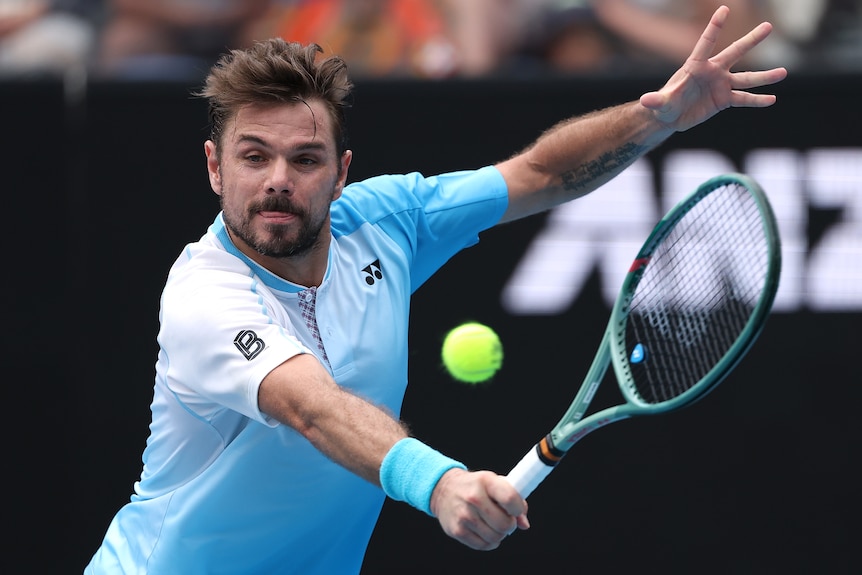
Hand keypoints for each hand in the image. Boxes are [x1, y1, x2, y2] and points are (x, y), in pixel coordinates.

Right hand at [430, 468, 529, 549]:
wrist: (444, 490)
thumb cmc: (475, 487)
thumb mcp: (494, 483)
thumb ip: (513, 500)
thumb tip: (524, 524)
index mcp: (486, 481)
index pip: (510, 499)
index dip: (518, 509)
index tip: (516, 510)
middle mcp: (474, 498)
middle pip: (504, 524)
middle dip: (510, 525)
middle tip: (505, 519)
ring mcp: (464, 515)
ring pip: (495, 538)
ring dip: (499, 534)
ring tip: (493, 524)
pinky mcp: (457, 530)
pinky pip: (483, 545)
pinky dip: (489, 542)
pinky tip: (485, 531)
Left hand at [639, 5, 787, 132]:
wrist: (671, 116)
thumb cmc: (664, 105)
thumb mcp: (660, 103)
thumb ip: (656, 100)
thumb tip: (646, 100)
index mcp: (696, 66)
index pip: (706, 43)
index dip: (714, 28)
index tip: (724, 9)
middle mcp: (713, 71)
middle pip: (735, 53)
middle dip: (751, 40)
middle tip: (769, 26)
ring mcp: (721, 84)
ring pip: (746, 78)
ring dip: (764, 77)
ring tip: (783, 72)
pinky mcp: (725, 99)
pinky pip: (744, 99)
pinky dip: (757, 100)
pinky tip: (772, 99)